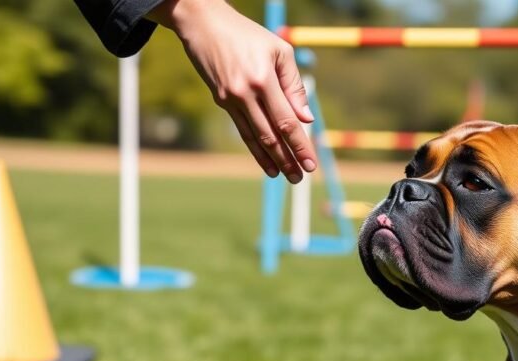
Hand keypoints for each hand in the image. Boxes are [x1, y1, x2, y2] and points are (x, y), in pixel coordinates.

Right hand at [150, 0, 316, 182]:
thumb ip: (294, 86)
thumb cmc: (248, 35)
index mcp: (263, 79)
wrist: (204, 25)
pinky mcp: (222, 102)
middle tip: (302, 177)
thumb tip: (306, 119)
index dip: (300, 145)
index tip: (312, 163)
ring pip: (256, 137)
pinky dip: (256, 150)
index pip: (287, 121)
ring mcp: (231, 100)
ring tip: (288, 176)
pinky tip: (267, 163)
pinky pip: (243, 131)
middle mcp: (246, 93)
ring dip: (274, 160)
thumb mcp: (280, 51)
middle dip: (289, 159)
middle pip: (272, 135)